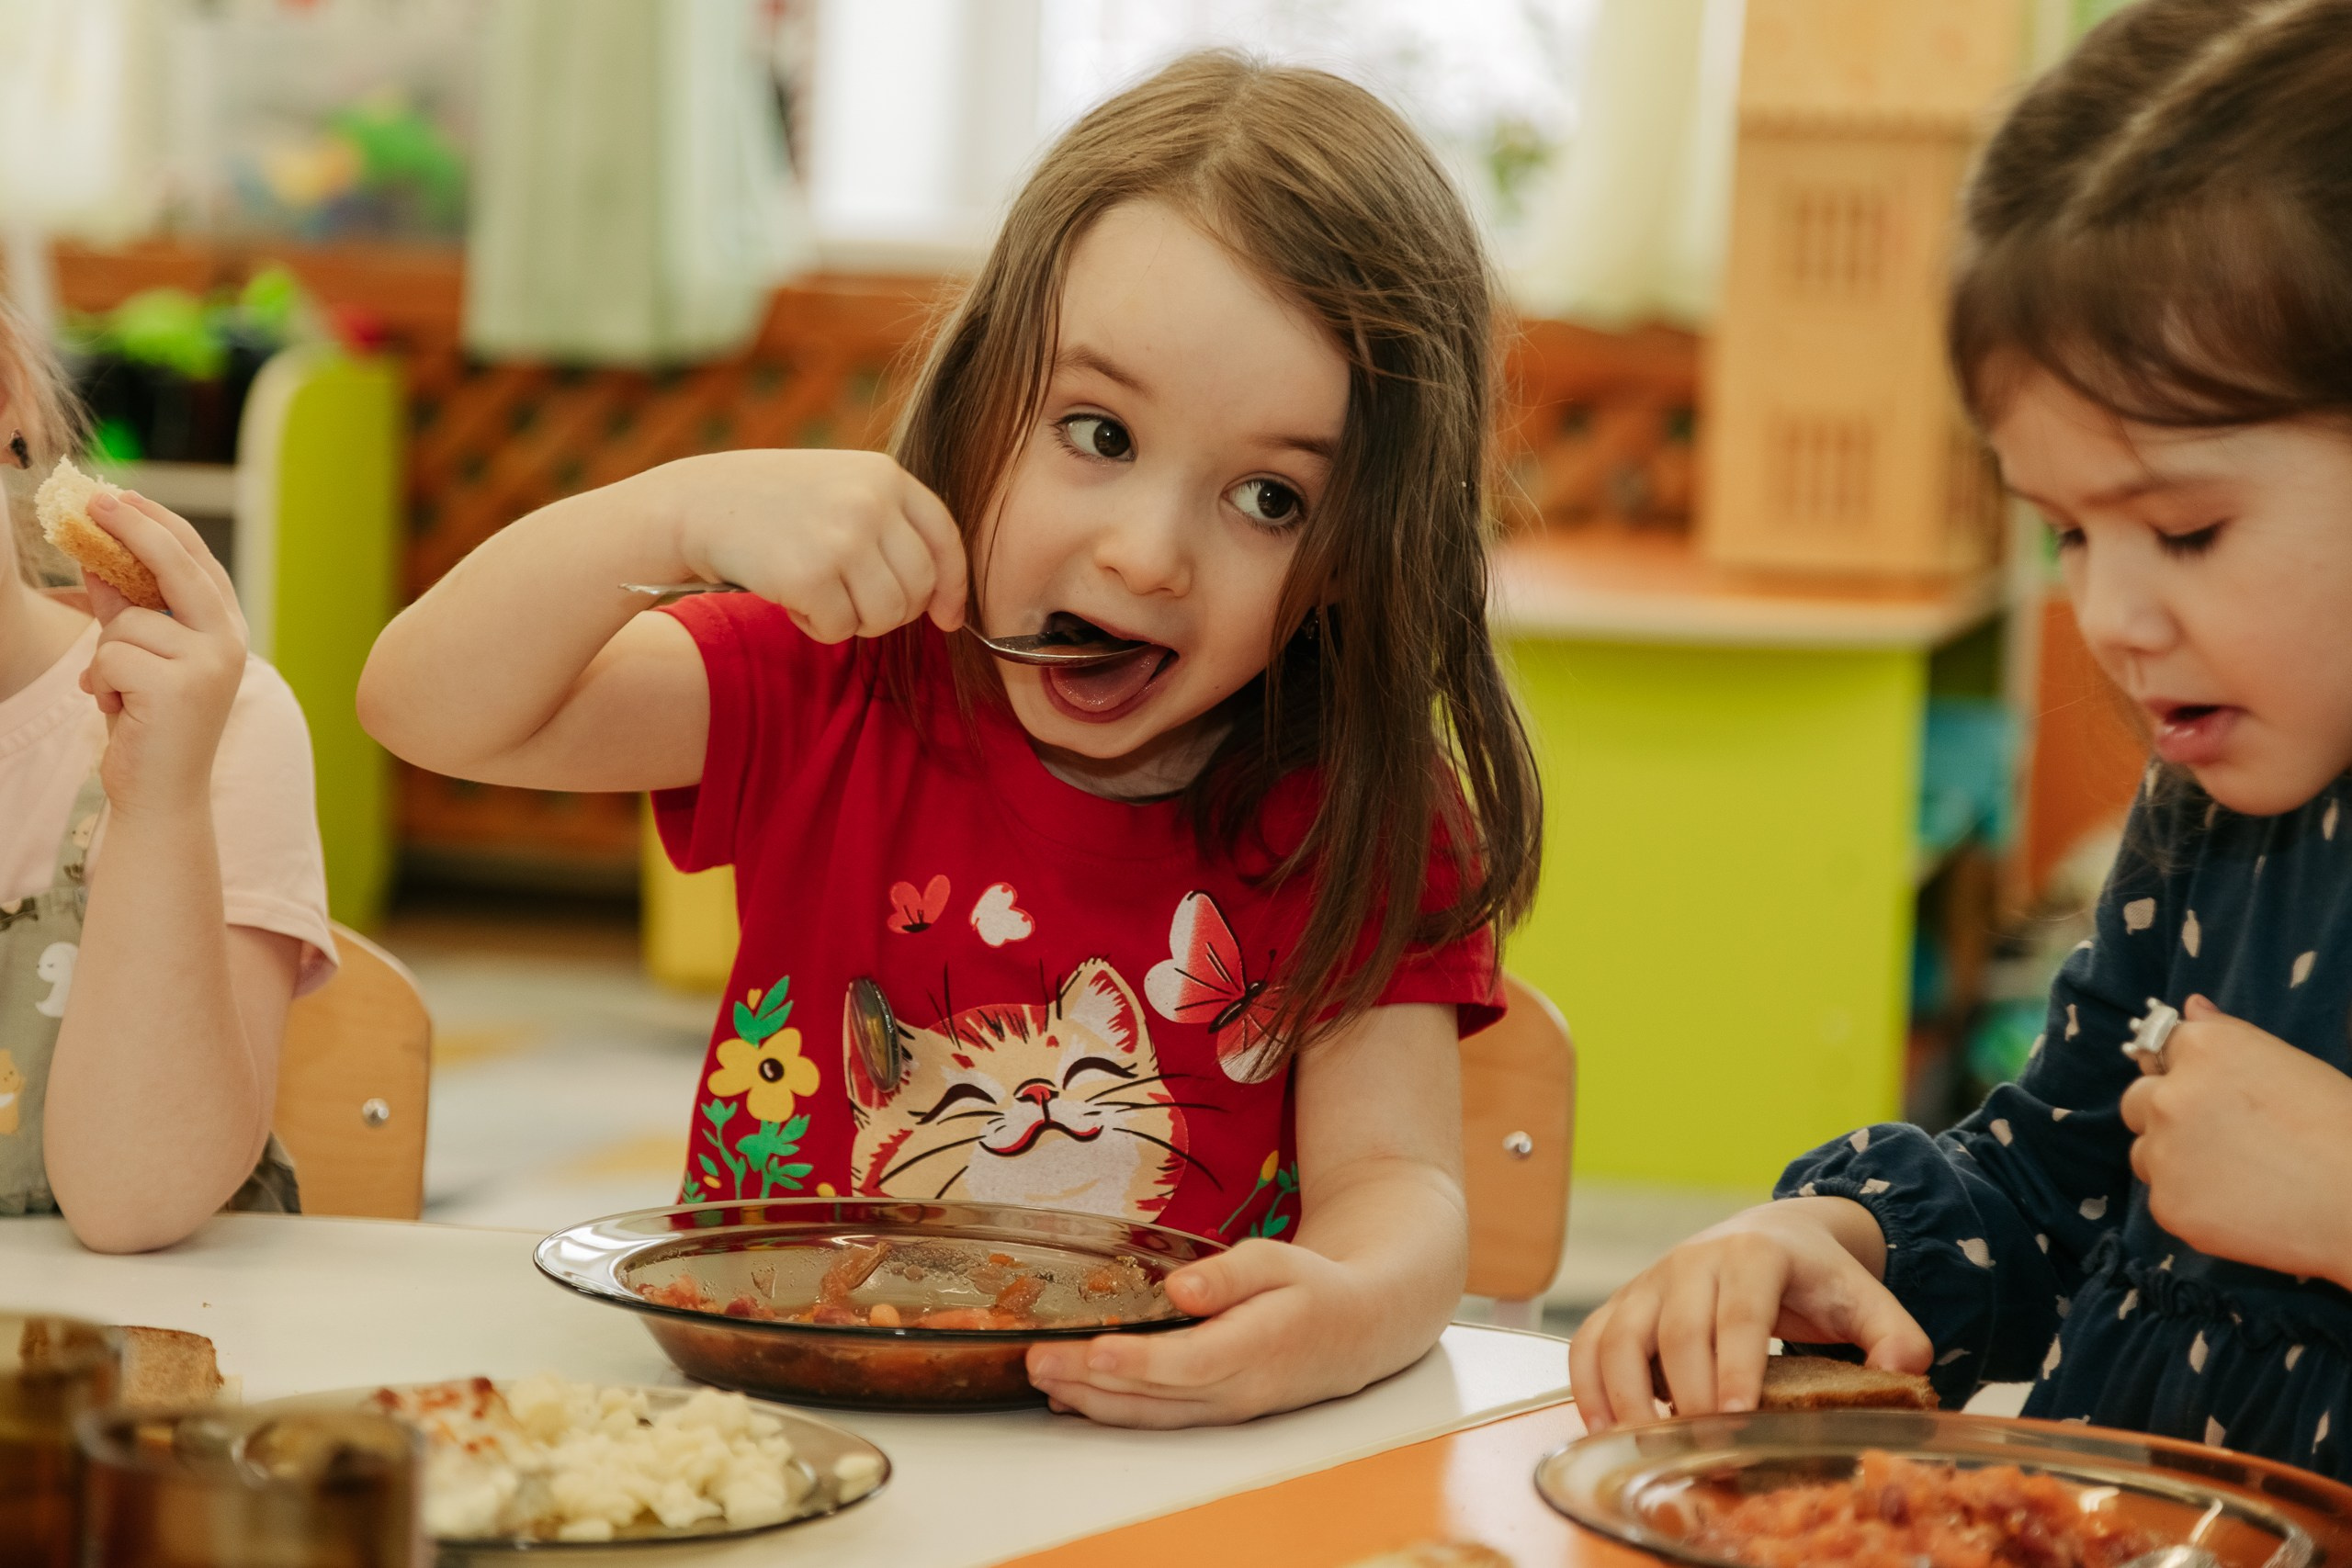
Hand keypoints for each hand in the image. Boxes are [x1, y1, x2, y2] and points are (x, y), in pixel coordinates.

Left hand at [76, 492, 247, 817]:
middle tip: (94, 501)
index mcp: (226, 631)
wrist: (162, 795)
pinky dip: (102, 682)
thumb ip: (126, 611)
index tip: (119, 497)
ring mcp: (209, 664)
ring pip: (127, 622)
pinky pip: (113, 654)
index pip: (196, 561)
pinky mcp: (179, 687)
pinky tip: (118, 709)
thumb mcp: (139, 658)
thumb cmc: (150, 726)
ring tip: (119, 692)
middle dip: (132, 529)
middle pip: (177, 565)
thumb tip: (96, 558)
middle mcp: (228, 642)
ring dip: (107, 655)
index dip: (157, 524)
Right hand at [656, 449, 965, 642]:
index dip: (953, 587)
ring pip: (887, 615)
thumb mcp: (839, 490)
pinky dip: (817, 627)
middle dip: (892, 611)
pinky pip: (842, 630)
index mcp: (885, 475)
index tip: (947, 618)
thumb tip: (944, 600)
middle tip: (850, 603)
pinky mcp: (811, 575)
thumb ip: (890, 527)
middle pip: (919, 587)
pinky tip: (788, 597)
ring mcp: (843, 537)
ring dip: (855, 622)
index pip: (945, 539)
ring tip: (818, 596)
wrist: (694, 505)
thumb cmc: (771, 506)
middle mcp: (871, 501)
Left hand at [1025, 1239, 1376, 1426]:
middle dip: (1089, 1380)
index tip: (1094, 1351)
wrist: (1355, 1333)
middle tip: (1037, 1359)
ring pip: (1150, 1415)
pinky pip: (1157, 1419)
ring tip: (1042, 1377)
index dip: (1139, 1361)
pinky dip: (1112, 1411)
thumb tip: (1182, 1288)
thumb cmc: (1313, 1289)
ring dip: (1091, 1401)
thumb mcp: (1279, 1261)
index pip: (1190, 1361)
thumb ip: (1229, 1275)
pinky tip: (1074, 1400)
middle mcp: (1237, 1389)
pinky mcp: (1214, 1413)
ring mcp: (1224, 1409)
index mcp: (1257, 1346)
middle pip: (1155, 1394)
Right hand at [1569, 1196, 1930, 1431]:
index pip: (1739, 1312)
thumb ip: (1893, 1332)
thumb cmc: (1814, 1277)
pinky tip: (1607, 1427)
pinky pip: (1590, 1340)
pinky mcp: (1624, 1303)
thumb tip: (1905, 1371)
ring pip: (1620, 1335)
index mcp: (1753, 1255)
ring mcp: (1650, 1281)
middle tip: (1706, 1447)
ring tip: (1650, 1445)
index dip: (1735, 1364)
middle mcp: (1692, 1261)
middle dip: (1687, 1394)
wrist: (1770, 1233)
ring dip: (1626, 1395)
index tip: (1738, 1415)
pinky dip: (1588, 1384)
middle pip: (1676, 1330)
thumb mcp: (1863, 1295)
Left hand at [2120, 995, 2351, 1285]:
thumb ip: (2228, 1035)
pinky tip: (2241, 1209)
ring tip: (2239, 1177)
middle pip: (2138, 1101)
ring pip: (2146, 1153)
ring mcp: (2164, 1152)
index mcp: (2205, 1049)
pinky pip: (2164, 1198)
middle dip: (2167, 1115)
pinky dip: (2192, 1204)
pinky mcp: (2167, 1203)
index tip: (2206, 1091)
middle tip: (2222, 1139)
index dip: (2183, 1070)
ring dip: (2175, 1161)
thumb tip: (2191, 1006)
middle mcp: (2171, 1095)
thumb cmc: (2343, 1132)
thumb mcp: (2292, 1066)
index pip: (2161, 1046)